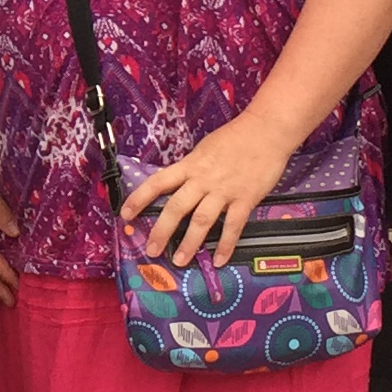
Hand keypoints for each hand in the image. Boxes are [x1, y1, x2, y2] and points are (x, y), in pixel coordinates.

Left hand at [120, 108, 307, 270]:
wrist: (266, 131)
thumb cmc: (235, 138)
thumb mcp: (204, 149)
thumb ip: (191, 168)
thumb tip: (178, 184)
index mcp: (190, 165)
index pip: (158, 182)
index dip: (139, 199)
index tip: (124, 215)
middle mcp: (203, 180)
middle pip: (177, 207)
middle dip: (161, 230)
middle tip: (151, 250)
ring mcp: (224, 190)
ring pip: (202, 220)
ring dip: (190, 243)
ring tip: (179, 260)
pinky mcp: (245, 199)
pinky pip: (233, 226)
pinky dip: (226, 245)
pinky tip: (219, 260)